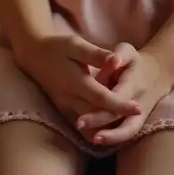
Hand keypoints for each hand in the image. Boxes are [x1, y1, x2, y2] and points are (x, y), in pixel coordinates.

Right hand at [18, 34, 141, 127]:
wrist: (34, 56)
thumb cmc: (58, 47)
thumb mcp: (76, 44)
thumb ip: (96, 54)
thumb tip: (116, 60)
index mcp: (74, 81)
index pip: (101, 98)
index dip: (119, 105)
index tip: (138, 108)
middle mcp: (69, 99)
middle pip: (97, 114)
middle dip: (118, 119)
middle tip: (140, 117)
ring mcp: (65, 108)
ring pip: (90, 125)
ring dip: (109, 127)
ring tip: (130, 126)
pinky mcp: (64, 112)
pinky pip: (83, 126)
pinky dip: (97, 130)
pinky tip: (113, 130)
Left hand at [74, 45, 171, 146]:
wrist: (159, 74)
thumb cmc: (136, 62)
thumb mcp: (128, 51)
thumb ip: (119, 54)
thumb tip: (112, 60)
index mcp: (133, 84)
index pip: (117, 98)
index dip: (102, 107)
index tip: (82, 115)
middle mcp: (138, 103)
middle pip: (120, 118)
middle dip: (100, 123)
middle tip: (79, 125)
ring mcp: (140, 115)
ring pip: (128, 131)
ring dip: (111, 138)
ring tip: (91, 139)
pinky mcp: (138, 120)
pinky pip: (128, 132)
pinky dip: (114, 138)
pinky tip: (95, 139)